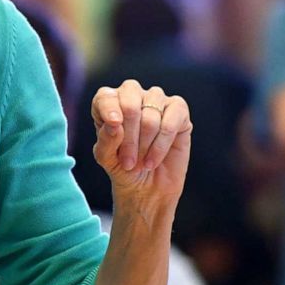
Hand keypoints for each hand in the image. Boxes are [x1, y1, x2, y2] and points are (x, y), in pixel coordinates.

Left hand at [91, 79, 191, 206]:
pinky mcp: (179, 111)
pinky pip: (172, 119)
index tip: (113, 124)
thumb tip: (114, 123)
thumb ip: (106, 139)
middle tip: (127, 161)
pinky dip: (161, 144)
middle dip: (129, 133)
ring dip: (145, 142)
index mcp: (109, 103)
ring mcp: (156, 100)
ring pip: (151, 111)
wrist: (147, 188)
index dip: (109, 108)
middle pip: (130, 100)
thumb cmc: (123, 168)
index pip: (105, 96)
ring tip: (140, 163)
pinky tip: (152, 161)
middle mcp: (132, 96)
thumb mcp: (106, 159)